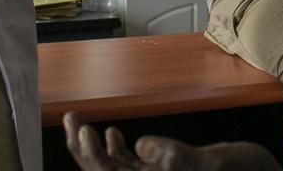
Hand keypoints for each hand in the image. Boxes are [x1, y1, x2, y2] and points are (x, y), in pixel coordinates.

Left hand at [63, 112, 278, 170]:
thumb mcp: (211, 163)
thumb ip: (175, 157)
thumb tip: (141, 145)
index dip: (91, 156)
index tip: (83, 129)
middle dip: (81, 147)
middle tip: (70, 117)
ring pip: (111, 168)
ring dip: (92, 145)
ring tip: (78, 122)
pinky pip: (128, 167)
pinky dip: (116, 150)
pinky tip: (113, 135)